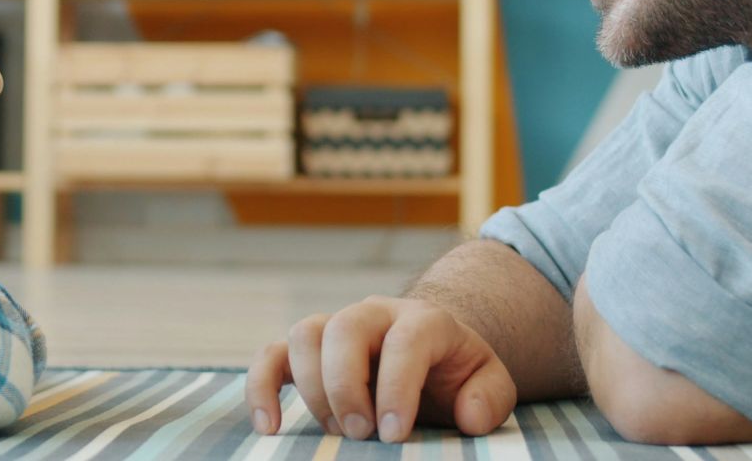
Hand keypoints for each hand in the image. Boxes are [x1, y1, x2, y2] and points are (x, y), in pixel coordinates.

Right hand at [245, 296, 516, 442]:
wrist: (430, 356)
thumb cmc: (457, 375)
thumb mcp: (489, 382)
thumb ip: (489, 397)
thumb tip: (468, 415)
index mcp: (423, 320)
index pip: (405, 340)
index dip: (396, 386)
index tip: (394, 433)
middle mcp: (374, 316)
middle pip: (344, 328)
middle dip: (347, 386)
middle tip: (361, 434)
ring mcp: (336, 328)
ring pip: (305, 336)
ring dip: (313, 388)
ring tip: (335, 433)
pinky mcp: (307, 351)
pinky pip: (271, 356)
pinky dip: (262, 387)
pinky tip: (269, 426)